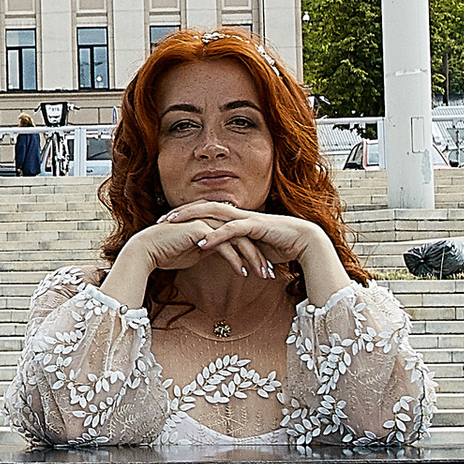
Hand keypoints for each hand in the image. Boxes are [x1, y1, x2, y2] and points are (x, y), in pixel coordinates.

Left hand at [135, 205, 326, 283]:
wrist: (304, 242)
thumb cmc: (279, 245)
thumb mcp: (250, 248)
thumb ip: (235, 249)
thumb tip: (221, 257)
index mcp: (234, 217)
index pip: (204, 212)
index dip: (184, 215)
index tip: (165, 223)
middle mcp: (237, 213)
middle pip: (202, 207)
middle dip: (180, 213)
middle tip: (159, 220)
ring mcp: (246, 218)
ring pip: (212, 213)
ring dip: (190, 219)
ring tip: (172, 226)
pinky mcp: (255, 226)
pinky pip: (231, 229)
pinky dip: (215, 236)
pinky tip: (201, 243)